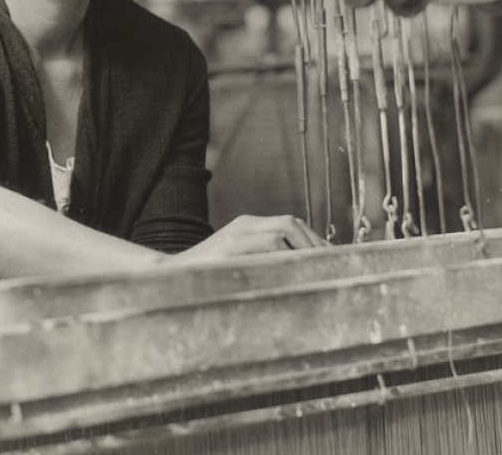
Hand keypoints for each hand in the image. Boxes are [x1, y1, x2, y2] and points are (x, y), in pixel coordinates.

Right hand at [174, 214, 327, 262]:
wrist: (170, 279)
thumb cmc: (209, 277)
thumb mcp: (241, 262)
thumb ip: (266, 259)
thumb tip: (303, 271)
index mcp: (247, 226)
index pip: (290, 223)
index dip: (314, 240)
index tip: (330, 260)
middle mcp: (243, 225)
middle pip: (291, 223)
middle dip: (315, 244)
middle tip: (330, 268)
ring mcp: (236, 236)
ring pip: (283, 231)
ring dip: (305, 250)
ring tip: (316, 272)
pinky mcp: (231, 249)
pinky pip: (270, 245)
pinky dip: (287, 257)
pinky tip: (296, 274)